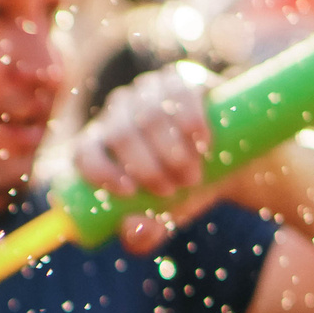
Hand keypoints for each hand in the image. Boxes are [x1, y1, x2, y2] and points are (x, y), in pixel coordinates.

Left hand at [72, 64, 225, 252]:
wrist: (229, 164)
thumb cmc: (183, 193)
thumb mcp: (164, 219)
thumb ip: (144, 234)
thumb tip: (131, 230)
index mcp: (99, 144)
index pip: (84, 152)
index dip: (101, 171)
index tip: (130, 192)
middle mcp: (117, 113)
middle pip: (120, 134)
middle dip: (147, 165)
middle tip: (175, 188)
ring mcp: (147, 91)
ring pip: (148, 114)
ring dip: (170, 147)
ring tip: (192, 173)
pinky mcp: (180, 78)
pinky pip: (178, 91)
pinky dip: (189, 117)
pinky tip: (201, 140)